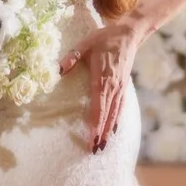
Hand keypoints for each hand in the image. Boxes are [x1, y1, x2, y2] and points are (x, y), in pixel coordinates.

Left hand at [59, 21, 143, 151]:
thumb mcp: (85, 44)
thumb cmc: (104, 38)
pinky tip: (114, 129)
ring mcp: (120, 88)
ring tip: (104, 145)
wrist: (128, 34)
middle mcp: (113, 87)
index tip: (91, 139)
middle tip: (95, 150)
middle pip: (107, 115)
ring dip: (109, 130)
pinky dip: (116, 120)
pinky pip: (120, 107)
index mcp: (102, 79)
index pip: (98, 108)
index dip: (95, 125)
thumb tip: (58, 70)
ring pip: (115, 114)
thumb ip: (71, 57)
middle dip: (101, 134)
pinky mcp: (123, 86)